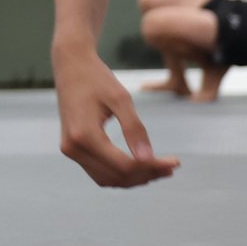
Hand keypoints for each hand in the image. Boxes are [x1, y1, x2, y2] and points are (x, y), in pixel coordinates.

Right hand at [54, 41, 177, 187]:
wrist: (70, 66)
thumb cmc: (97, 78)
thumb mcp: (121, 99)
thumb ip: (134, 129)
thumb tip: (149, 159)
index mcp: (83, 135)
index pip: (124, 165)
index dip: (152, 167)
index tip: (175, 162)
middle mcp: (73, 148)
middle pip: (117, 176)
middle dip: (147, 174)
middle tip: (171, 166)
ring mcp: (70, 150)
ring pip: (107, 179)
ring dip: (134, 178)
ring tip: (160, 169)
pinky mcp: (72, 149)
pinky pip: (99, 172)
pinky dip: (120, 173)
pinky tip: (140, 165)